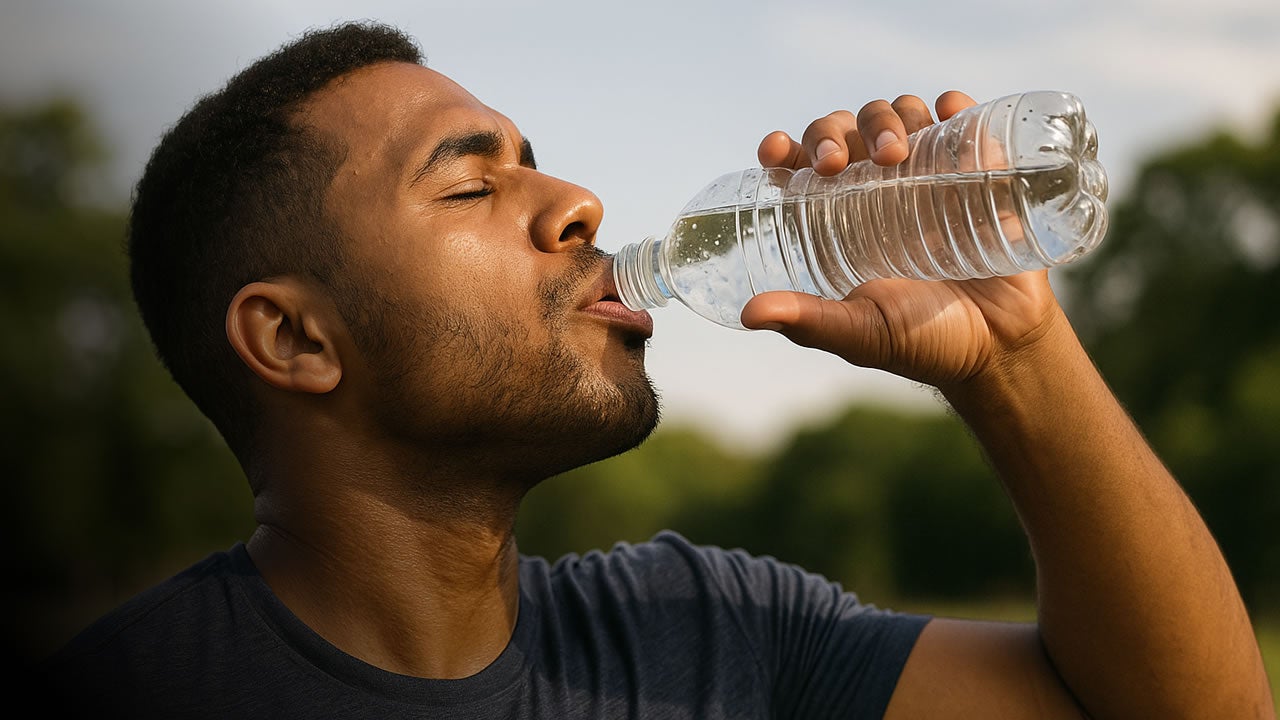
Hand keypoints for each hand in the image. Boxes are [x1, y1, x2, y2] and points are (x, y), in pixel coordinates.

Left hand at [740, 92, 1063, 391]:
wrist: (1001, 348)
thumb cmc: (924, 342)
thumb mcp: (860, 331)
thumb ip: (809, 321)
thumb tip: (749, 314)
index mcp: (840, 218)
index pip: (803, 165)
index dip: (786, 148)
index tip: (775, 150)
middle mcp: (880, 189)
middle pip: (847, 130)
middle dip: (834, 131)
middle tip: (838, 162)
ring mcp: (931, 176)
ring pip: (899, 115)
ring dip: (888, 116)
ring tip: (897, 153)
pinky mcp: (981, 172)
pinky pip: (966, 122)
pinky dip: (955, 107)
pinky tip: (948, 109)